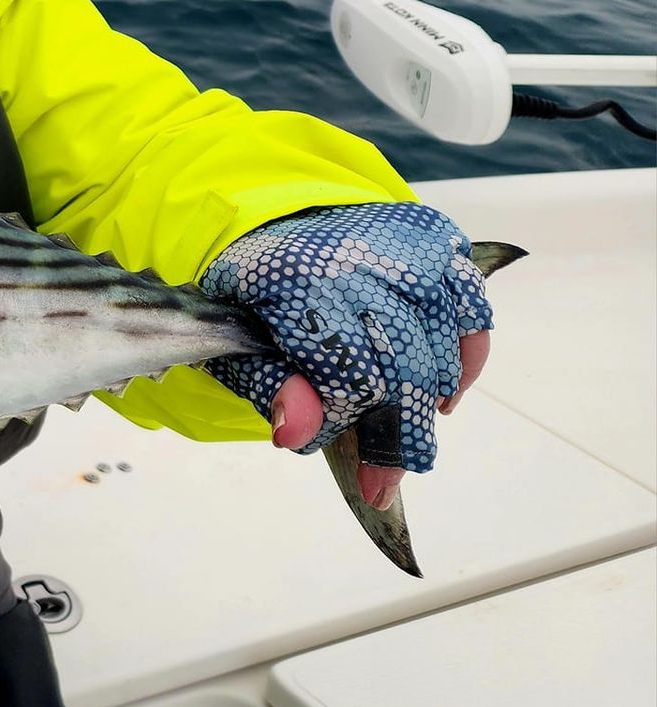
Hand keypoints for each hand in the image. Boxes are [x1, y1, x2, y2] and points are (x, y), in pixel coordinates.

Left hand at [200, 203, 492, 509]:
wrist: (278, 223)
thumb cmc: (254, 293)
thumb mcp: (235, 339)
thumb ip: (266, 385)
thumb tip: (296, 434)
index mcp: (293, 279)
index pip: (344, 371)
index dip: (350, 427)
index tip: (362, 479)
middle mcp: (357, 256)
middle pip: (401, 364)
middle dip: (397, 436)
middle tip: (386, 483)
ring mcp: (403, 247)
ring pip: (440, 343)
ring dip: (428, 401)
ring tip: (406, 442)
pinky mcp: (437, 242)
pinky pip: (471, 305)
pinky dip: (467, 353)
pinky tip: (445, 393)